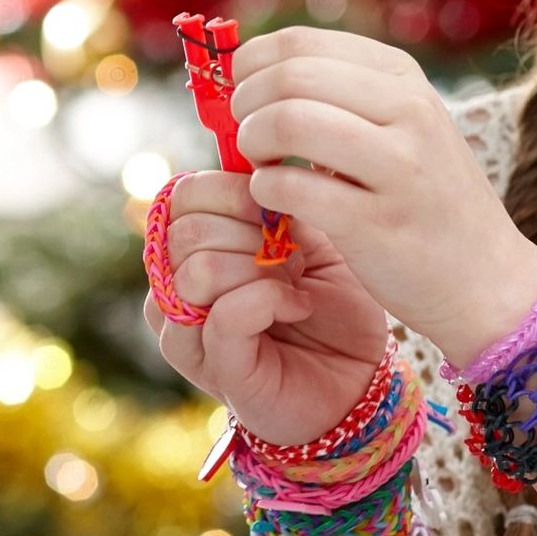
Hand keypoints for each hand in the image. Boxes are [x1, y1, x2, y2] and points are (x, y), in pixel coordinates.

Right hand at [144, 172, 389, 446]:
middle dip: (250, 232)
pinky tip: (297, 306)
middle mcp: (175, 290)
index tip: (276, 206)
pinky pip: (224, 316)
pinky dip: (271, 300)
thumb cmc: (333, 306)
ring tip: (293, 283)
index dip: (228, 189)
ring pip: (197, 271)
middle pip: (185, 231)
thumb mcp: (310, 238)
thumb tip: (257, 159)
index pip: (177, 196)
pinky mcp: (214, 368)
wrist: (362, 376)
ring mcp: (188, 333)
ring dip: (260, 269)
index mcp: (190, 251)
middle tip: (291, 255)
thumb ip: (275, 203)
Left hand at [228, 26, 536, 366]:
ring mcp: (398, 168)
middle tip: (244, 134)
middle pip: (290, 77)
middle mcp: (408, 112)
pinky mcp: (378, 223)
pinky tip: (275, 199)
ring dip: (253, 143)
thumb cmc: (425, 201)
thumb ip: (339, 97)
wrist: (487, 280)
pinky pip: (292, 187)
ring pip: (289, 121)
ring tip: (261, 164)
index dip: (252, 64)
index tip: (241, 91)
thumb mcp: (401, 128)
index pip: (302, 43)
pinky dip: (266, 190)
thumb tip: (249, 76)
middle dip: (246, 103)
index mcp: (404, 78)